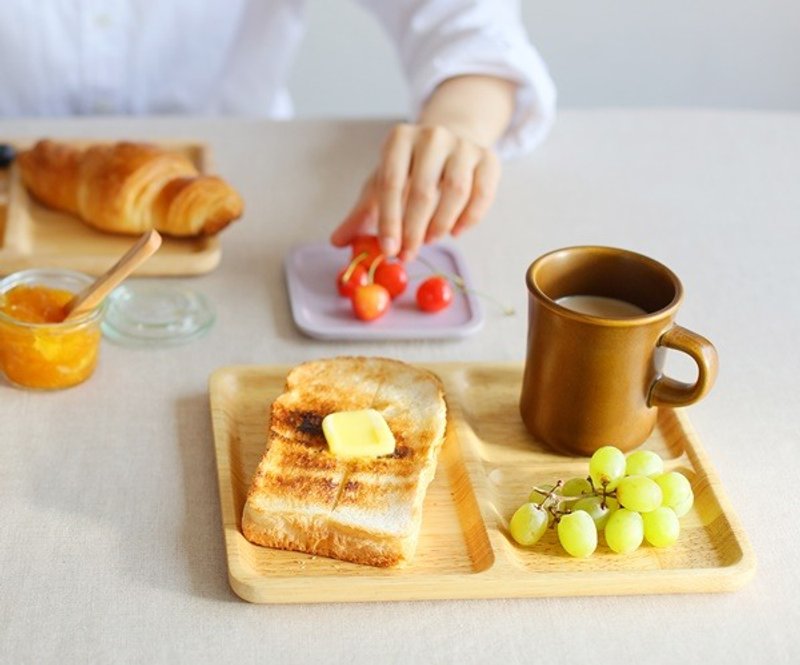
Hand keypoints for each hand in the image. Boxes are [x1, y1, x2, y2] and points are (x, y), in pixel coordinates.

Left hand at [330, 123, 500, 260]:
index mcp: (399, 138)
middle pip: (423, 190)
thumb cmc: (409, 170)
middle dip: (414, 229)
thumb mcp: (381, 185)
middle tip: (408, 254)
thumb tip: (337, 241)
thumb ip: (361, 214)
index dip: (390, 220)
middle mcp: (433, 136)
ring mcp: (464, 145)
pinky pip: (482, 194)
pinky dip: (469, 219)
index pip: (391, 183)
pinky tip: (455, 232)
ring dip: (441, 224)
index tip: (389, 250)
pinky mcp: (489, 158)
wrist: (450, 142)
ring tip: (430, 240)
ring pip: (455, 192)